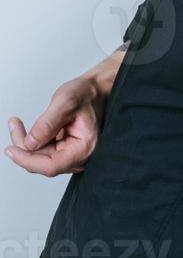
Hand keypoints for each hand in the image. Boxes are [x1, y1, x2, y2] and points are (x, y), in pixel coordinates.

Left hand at [5, 53, 119, 175]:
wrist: (96, 91)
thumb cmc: (87, 95)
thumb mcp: (66, 102)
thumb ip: (47, 124)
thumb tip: (29, 144)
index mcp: (85, 148)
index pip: (51, 166)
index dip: (28, 160)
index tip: (11, 150)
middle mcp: (81, 156)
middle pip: (42, 163)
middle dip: (23, 147)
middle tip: (14, 126)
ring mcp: (73, 156)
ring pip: (40, 159)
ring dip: (25, 145)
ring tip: (17, 125)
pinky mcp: (66, 152)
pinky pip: (43, 153)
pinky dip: (32, 143)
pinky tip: (29, 130)